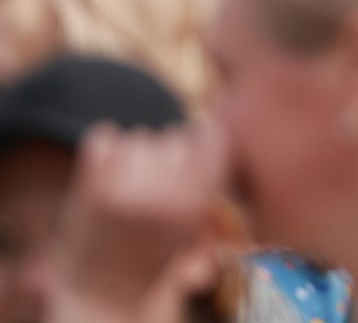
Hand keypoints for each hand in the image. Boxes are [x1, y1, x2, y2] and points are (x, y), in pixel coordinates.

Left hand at [51, 122, 229, 317]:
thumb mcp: (194, 218)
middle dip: (165, 156)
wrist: (103, 291)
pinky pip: (103, 137)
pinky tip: (103, 177)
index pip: (211, 134)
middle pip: (173, 136)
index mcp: (197, 200)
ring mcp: (126, 186)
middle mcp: (165, 190)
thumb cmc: (155, 253)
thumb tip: (207, 122)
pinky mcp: (90, 184)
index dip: (202, 142)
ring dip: (133, 155)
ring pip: (138, 136)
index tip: (192, 159)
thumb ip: (205, 175)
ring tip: (126, 190)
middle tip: (151, 190)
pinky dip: (103, 150)